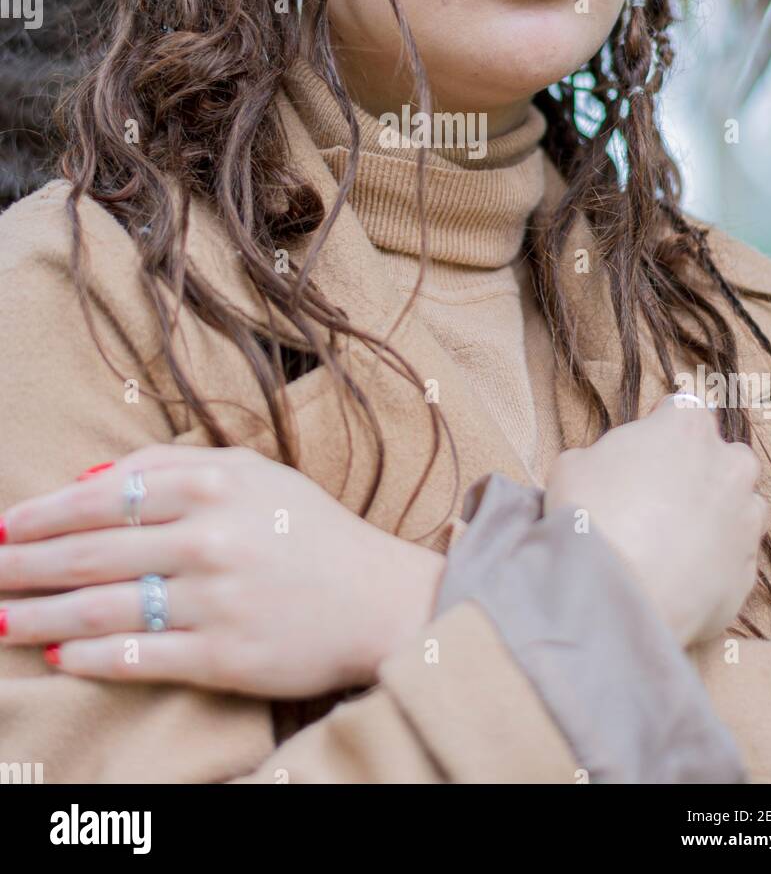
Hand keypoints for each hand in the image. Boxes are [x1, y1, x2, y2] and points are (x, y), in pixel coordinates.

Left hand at [0, 444, 445, 696]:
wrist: (378, 598)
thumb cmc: (308, 530)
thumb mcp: (251, 473)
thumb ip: (171, 466)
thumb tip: (87, 479)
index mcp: (215, 483)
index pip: (104, 497)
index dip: (43, 514)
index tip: (4, 527)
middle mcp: (210, 538)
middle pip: (91, 553)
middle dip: (24, 566)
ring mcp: (215, 600)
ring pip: (102, 608)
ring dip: (40, 616)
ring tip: (1, 619)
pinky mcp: (224, 657)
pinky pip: (139, 657)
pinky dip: (91, 658)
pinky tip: (60, 657)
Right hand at [543, 393, 768, 647]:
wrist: (612, 597)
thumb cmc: (589, 517)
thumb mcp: (574, 465)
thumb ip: (606, 456)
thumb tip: (610, 472)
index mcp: (688, 427)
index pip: (682, 411)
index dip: (660, 431)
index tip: (643, 452)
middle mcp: (730, 467)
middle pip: (724, 458)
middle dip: (699, 472)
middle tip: (658, 498)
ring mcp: (745, 523)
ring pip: (740, 509)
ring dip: (715, 517)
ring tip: (672, 542)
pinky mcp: (747, 574)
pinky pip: (733, 560)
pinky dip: (713, 564)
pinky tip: (677, 577)